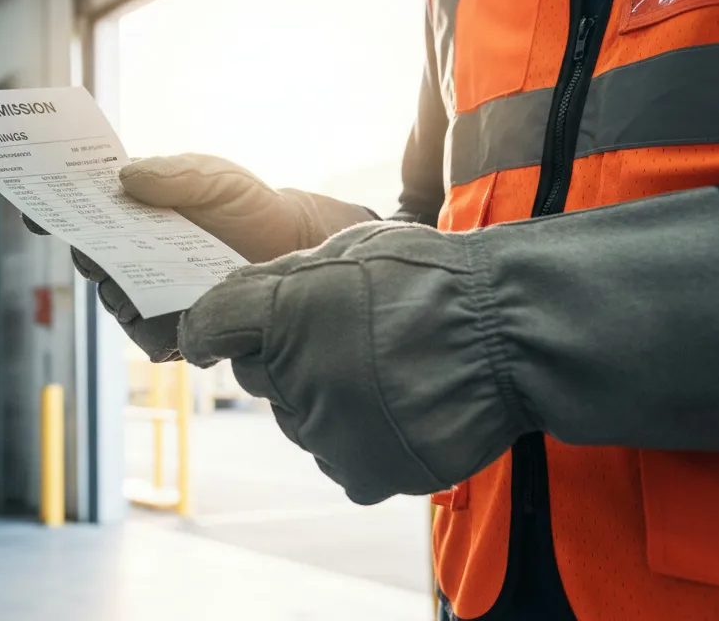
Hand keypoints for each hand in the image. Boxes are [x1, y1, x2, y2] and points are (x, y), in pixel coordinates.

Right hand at [26, 154, 374, 361]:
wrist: (294, 247)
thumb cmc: (248, 206)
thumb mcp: (215, 178)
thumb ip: (175, 175)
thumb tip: (123, 177)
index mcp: (128, 212)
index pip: (77, 212)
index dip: (48, 211)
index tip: (32, 209)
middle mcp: (129, 256)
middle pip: (89, 260)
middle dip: (90, 252)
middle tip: (98, 243)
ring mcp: (148, 296)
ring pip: (114, 301)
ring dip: (125, 291)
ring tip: (148, 277)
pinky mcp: (174, 331)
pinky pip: (151, 337)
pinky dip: (160, 327)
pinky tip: (183, 312)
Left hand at [178, 221, 534, 503]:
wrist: (512, 334)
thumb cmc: (434, 280)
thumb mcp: (351, 247)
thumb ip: (284, 276)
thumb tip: (240, 299)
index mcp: (280, 314)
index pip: (209, 329)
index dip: (205, 332)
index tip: (207, 339)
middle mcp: (292, 378)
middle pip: (260, 377)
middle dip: (285, 358)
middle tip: (343, 337)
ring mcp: (326, 432)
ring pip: (300, 419)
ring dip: (324, 400)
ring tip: (386, 371)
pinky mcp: (360, 473)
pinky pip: (339, 456)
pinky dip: (360, 438)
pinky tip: (399, 407)